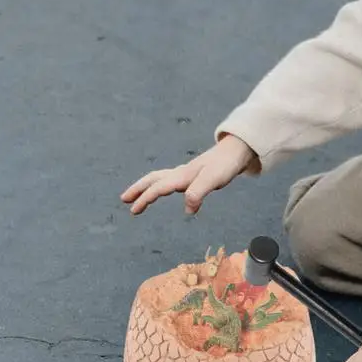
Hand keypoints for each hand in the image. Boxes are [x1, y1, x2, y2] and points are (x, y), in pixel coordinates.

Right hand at [121, 134, 257, 214]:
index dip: (145, 198)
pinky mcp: (193, 174)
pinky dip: (161, 185)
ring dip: (146, 187)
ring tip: (136, 196)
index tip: (134, 211)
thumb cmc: (225, 166)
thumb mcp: (213, 180)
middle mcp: (181, 173)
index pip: (159, 187)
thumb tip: (187, 210)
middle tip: (124, 199)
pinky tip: (165, 189)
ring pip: (160, 178)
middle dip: (138, 190)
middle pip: (153, 180)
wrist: (237, 151)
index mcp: (182, 176)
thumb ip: (198, 193)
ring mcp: (186, 173)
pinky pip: (170, 179)